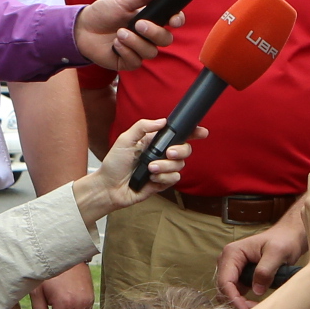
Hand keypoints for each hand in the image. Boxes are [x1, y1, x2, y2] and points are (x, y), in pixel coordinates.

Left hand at [71, 116, 190, 221]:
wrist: (108, 187)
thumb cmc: (114, 163)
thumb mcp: (125, 140)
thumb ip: (142, 127)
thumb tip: (162, 121)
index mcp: (154, 142)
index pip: (177, 135)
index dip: (192, 133)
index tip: (201, 132)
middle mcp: (161, 154)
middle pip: (185, 150)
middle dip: (180, 150)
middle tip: (168, 153)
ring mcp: (162, 169)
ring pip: (180, 166)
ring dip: (165, 167)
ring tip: (149, 168)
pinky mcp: (162, 183)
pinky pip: (174, 179)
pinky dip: (163, 178)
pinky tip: (150, 179)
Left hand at [73, 0, 177, 70]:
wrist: (83, 28)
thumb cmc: (104, 13)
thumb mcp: (123, 2)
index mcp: (150, 19)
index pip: (172, 22)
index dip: (177, 21)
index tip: (174, 20)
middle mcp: (147, 36)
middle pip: (166, 40)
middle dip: (154, 32)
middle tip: (138, 24)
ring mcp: (138, 50)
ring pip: (151, 52)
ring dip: (135, 42)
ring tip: (119, 33)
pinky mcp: (128, 61)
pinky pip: (136, 61)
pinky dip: (126, 51)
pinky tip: (115, 44)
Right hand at [215, 211, 309, 308]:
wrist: (288, 237)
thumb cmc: (283, 241)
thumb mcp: (277, 253)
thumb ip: (266, 270)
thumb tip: (256, 290)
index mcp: (232, 253)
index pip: (225, 281)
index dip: (233, 298)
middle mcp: (227, 261)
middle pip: (223, 289)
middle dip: (235, 303)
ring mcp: (232, 269)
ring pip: (227, 293)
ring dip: (238, 303)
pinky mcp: (239, 277)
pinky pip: (235, 293)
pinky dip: (242, 301)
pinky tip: (254, 305)